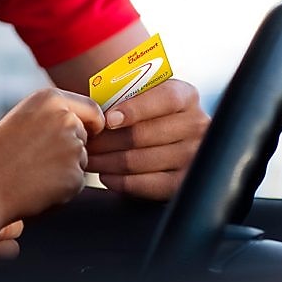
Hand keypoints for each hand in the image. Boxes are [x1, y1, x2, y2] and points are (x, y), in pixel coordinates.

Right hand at [0, 89, 103, 262]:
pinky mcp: (75, 176)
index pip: (92, 109)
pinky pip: (76, 184)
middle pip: (85, 137)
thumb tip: (85, 123)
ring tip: (32, 174)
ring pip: (81, 161)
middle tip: (35, 160)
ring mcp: (72, 147)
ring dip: (64, 170)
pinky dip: (61, 190)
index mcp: (49, 98)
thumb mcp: (24, 119)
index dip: (92, 124)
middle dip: (70, 149)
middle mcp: (65, 118)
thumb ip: (53, 117)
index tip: (90, 133)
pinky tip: (36, 188)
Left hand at [85, 78, 206, 199]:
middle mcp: (196, 125)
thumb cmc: (147, 116)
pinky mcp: (185, 182)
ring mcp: (194, 156)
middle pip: (144, 134)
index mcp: (186, 97)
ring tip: (88, 159)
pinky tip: (106, 176)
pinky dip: (121, 182)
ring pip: (140, 160)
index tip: (108, 119)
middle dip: (106, 140)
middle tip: (84, 143)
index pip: (165, 99)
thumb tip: (95, 110)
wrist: (169, 142)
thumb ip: (126, 97)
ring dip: (107, 162)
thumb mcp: (144, 98)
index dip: (135, 109)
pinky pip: (148, 185)